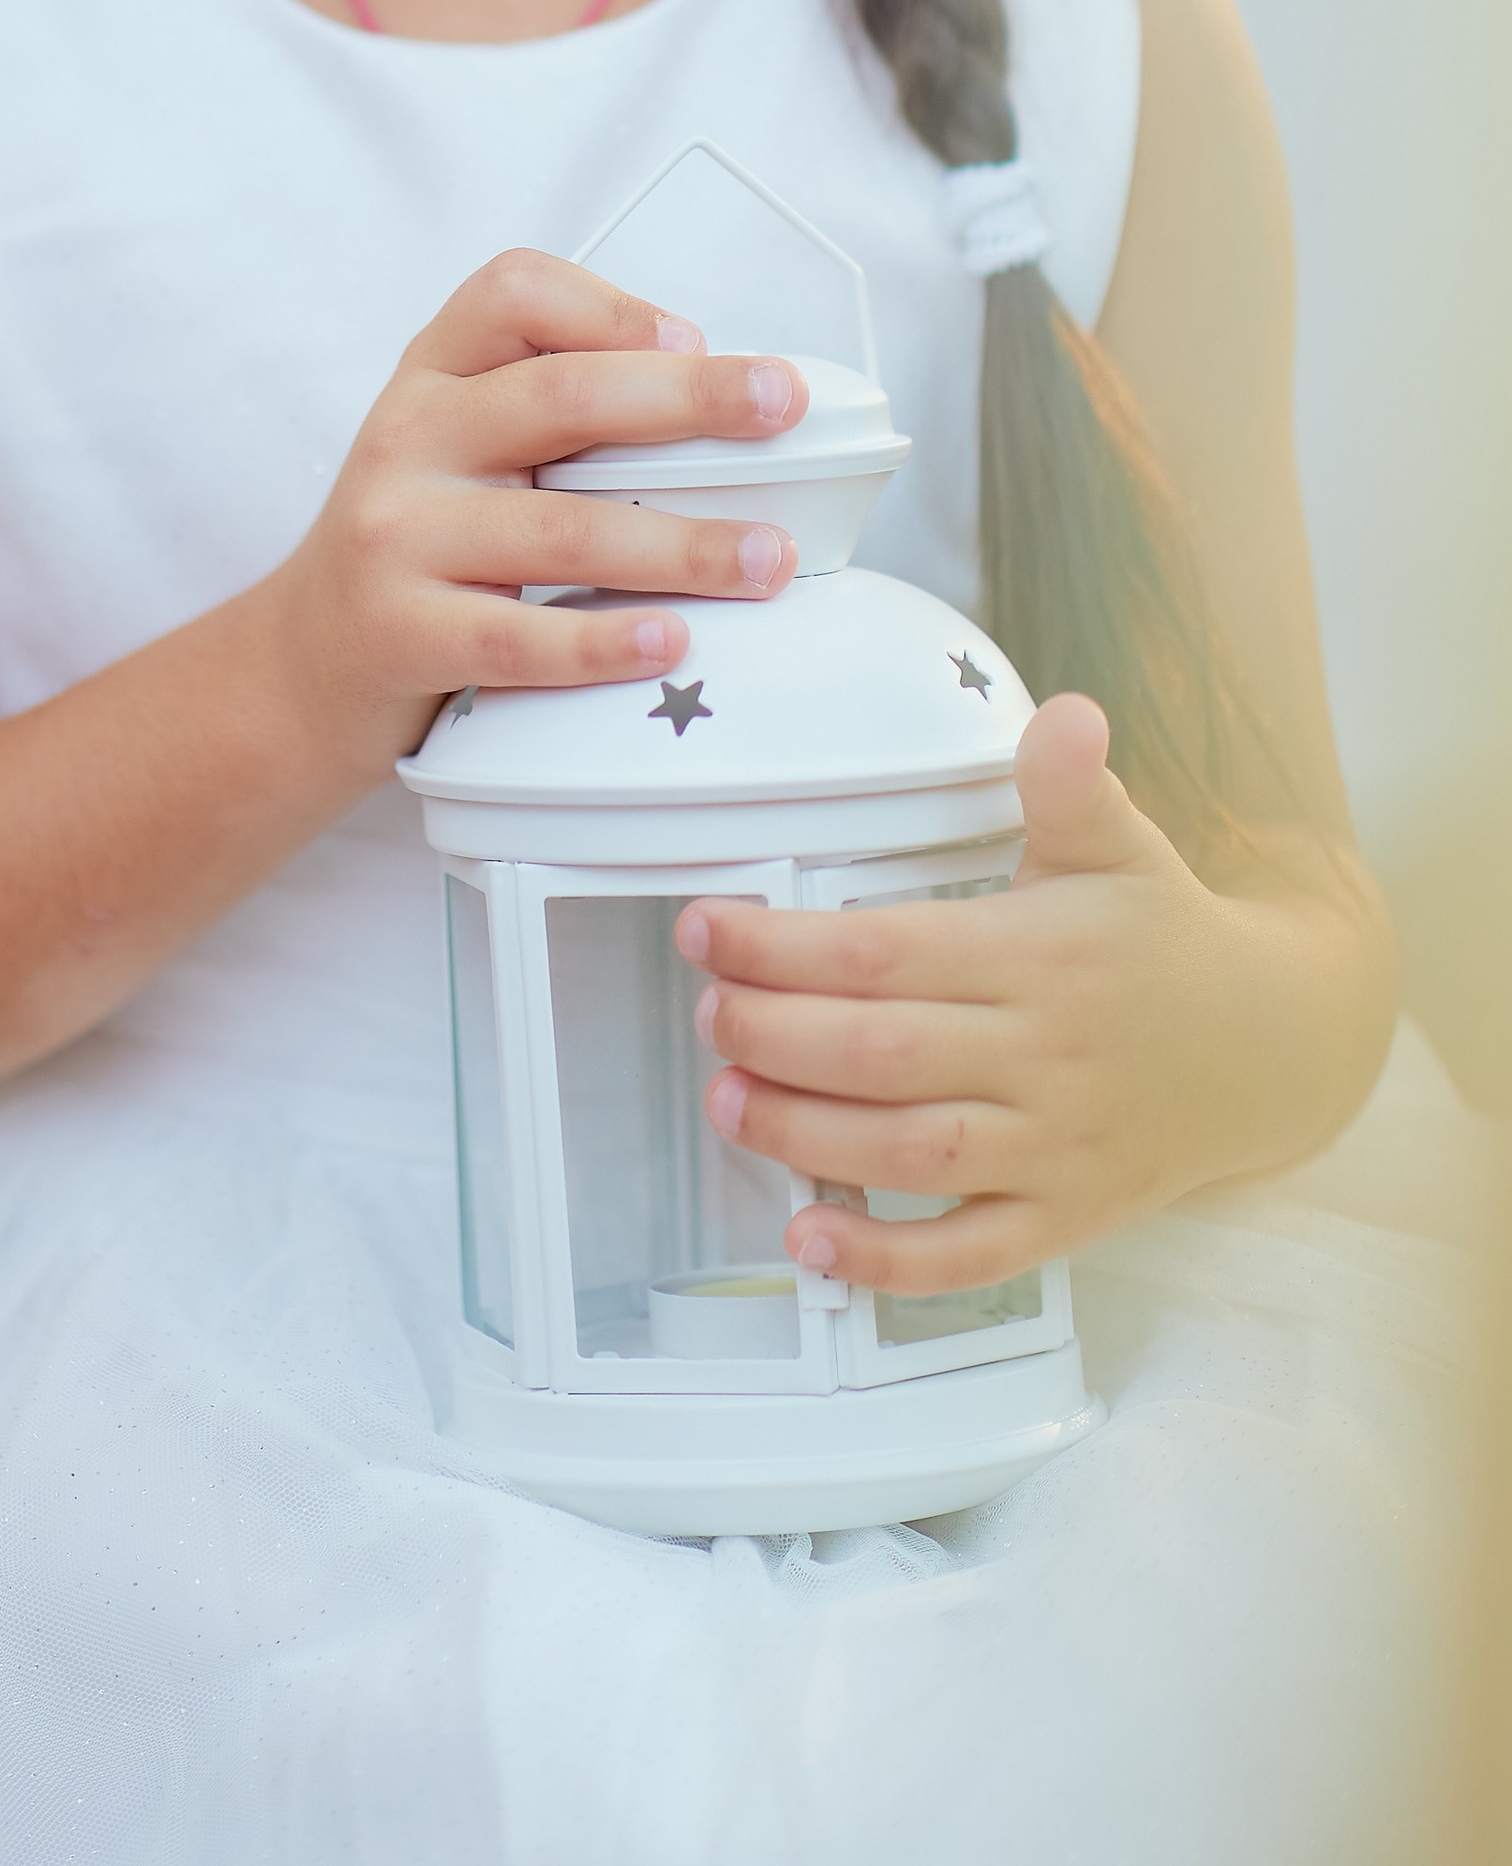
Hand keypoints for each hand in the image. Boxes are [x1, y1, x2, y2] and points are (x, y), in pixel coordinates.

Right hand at [256, 247, 802, 779]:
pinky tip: (671, 640)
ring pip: (560, 527)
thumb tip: (723, 408)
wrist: (306, 659)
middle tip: (782, 407)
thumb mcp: (461, 443)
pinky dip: (603, 640)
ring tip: (767, 557)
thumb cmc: (421, 539)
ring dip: (681, 543)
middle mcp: (410, 436)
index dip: (612, 307)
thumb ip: (557, 409)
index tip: (694, 339)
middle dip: (689, 398)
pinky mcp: (401, 631)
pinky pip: (517, 636)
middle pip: (560, 395)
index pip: (513, 292)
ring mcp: (396, 534)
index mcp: (435, 373)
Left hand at [679, 695, 1263, 1290]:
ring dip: (806, 1137)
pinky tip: (811, 1243)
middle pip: (884, 1055)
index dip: (783, 947)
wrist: (1271, 1048)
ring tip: (726, 1103)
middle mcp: (1045, 1057)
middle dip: (774, 1037)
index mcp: (1041, 957)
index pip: (887, 953)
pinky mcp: (1067, 1219)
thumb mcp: (1122, 848)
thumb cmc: (1163, 936)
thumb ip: (1072, 787)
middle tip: (706, 1015)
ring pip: (913, 1155)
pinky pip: (970, 1256)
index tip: (704, 930)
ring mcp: (1056, 1148)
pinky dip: (888, 1261)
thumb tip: (1068, 714)